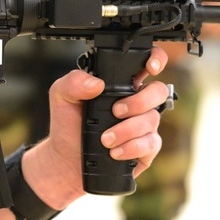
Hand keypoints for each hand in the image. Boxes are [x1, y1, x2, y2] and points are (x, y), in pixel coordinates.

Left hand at [23, 46, 170, 208]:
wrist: (67, 160)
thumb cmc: (68, 125)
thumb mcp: (61, 97)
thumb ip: (74, 82)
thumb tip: (97, 84)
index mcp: (119, 85)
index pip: (145, 64)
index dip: (156, 60)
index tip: (150, 68)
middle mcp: (137, 102)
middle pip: (158, 91)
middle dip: (139, 101)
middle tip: (115, 111)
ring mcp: (144, 124)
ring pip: (153, 119)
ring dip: (128, 129)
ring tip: (106, 138)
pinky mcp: (146, 147)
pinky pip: (151, 143)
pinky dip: (132, 147)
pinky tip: (115, 151)